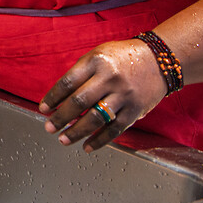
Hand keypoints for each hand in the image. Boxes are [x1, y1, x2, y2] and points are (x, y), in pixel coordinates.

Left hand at [39, 38, 167, 152]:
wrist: (159, 60)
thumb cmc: (121, 57)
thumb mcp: (98, 55)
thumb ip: (80, 73)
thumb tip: (60, 98)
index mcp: (96, 61)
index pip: (68, 82)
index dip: (53, 97)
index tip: (43, 108)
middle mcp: (110, 78)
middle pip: (80, 101)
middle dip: (61, 117)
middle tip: (49, 127)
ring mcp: (124, 95)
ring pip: (96, 118)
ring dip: (77, 132)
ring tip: (64, 139)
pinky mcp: (136, 110)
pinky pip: (115, 129)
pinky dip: (100, 140)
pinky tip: (87, 146)